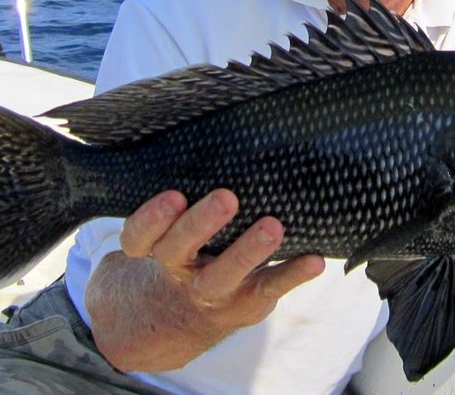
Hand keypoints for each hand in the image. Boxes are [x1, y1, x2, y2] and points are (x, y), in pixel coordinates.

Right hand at [87, 189, 324, 371]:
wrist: (185, 313)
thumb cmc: (186, 248)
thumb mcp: (170, 230)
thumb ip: (183, 200)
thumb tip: (220, 142)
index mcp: (155, 247)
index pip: (139, 236)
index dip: (152, 218)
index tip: (174, 196)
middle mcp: (178, 270)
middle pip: (178, 250)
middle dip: (200, 224)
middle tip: (226, 198)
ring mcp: (211, 291)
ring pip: (223, 275)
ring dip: (248, 251)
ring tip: (272, 227)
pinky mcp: (246, 302)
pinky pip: (269, 288)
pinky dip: (293, 274)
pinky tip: (315, 260)